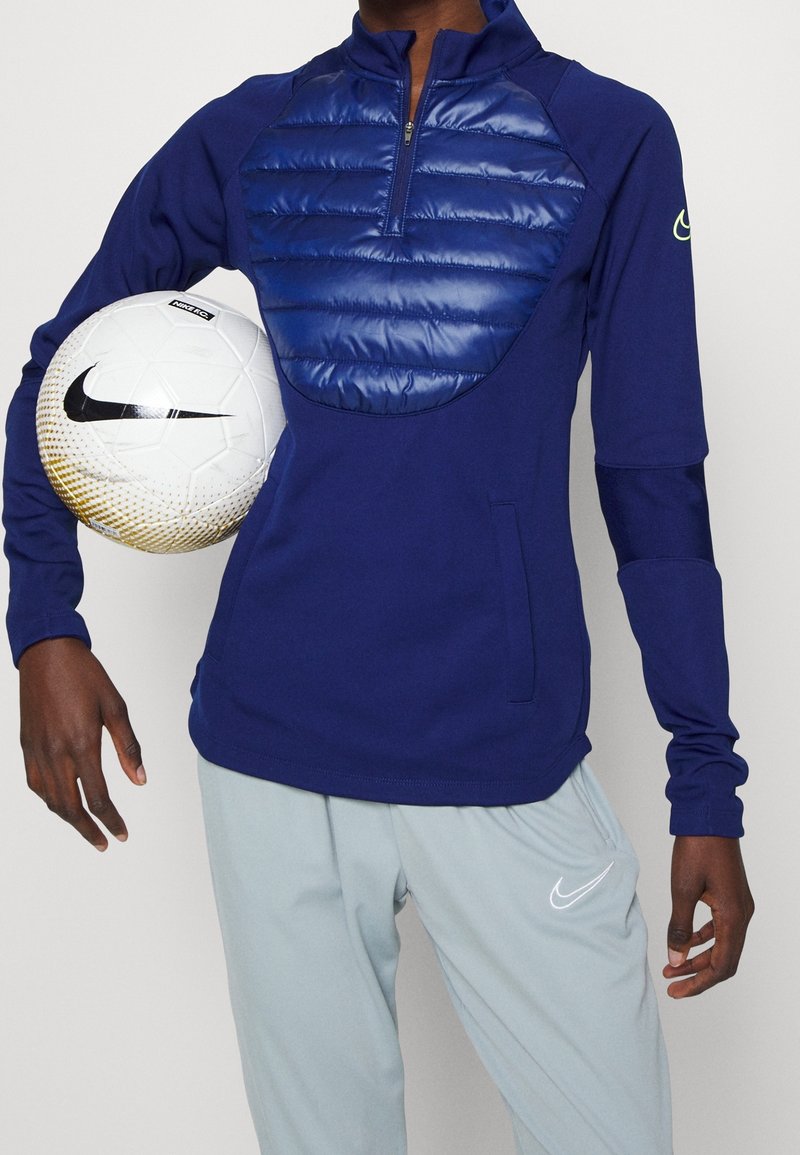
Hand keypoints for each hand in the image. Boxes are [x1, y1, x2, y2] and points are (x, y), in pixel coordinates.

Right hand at [18, 637, 145, 851]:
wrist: (47, 653)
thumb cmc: (85, 675)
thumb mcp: (115, 707)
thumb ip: (128, 747)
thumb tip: (141, 781)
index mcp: (82, 743)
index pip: (97, 797)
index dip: (111, 821)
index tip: (122, 835)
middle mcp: (56, 752)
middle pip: (71, 807)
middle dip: (89, 830)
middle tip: (104, 843)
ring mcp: (37, 750)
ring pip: (51, 799)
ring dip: (69, 819)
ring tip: (87, 828)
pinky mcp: (26, 744)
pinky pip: (35, 783)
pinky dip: (50, 799)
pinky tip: (62, 802)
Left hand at [663, 835, 753, 997]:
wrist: (708, 816)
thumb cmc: (697, 849)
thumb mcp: (682, 890)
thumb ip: (680, 928)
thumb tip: (676, 960)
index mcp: (733, 915)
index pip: (722, 965)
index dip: (700, 983)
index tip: (677, 991)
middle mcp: (741, 913)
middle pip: (725, 959)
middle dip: (698, 974)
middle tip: (672, 985)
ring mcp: (738, 904)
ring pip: (722, 943)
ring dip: (698, 957)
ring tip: (672, 966)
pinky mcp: (731, 896)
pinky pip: (720, 927)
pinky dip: (703, 938)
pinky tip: (684, 941)